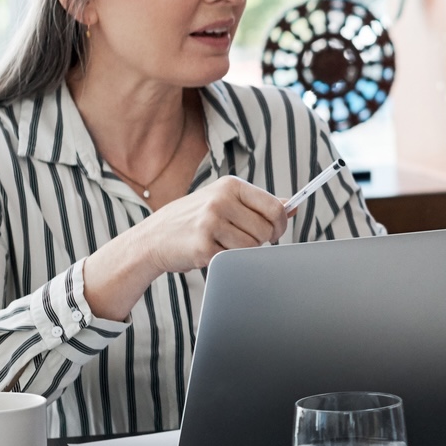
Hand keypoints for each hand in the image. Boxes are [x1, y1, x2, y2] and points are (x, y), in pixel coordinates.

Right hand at [82, 177, 288, 320]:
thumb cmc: (193, 220)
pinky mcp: (203, 245)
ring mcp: (210, 222)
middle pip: (266, 230)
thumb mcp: (223, 201)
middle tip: (240, 240)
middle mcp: (220, 200)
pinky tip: (209, 251)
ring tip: (222, 244)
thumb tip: (293, 205)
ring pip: (253, 246)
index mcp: (230, 185)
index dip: (280, 224)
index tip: (274, 232)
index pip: (275, 207)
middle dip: (260, 240)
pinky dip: (226, 260)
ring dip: (242, 252)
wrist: (152, 239)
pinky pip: (234, 259)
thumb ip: (258, 203)